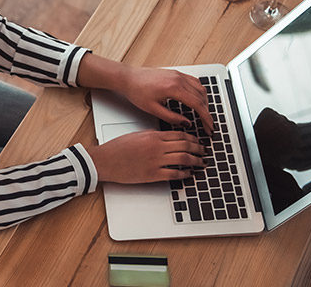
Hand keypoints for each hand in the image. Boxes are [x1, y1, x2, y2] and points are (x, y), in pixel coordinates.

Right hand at [86, 131, 205, 183]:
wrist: (105, 160)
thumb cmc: (117, 148)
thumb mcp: (137, 135)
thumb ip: (153, 135)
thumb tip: (167, 138)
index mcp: (153, 136)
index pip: (180, 135)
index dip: (192, 138)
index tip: (197, 141)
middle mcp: (157, 147)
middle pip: (185, 146)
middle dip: (198, 149)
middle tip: (204, 151)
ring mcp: (156, 161)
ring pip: (184, 159)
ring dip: (196, 161)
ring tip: (201, 163)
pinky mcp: (153, 175)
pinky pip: (174, 174)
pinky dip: (185, 174)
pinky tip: (189, 174)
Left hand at [121, 67, 213, 133]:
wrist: (128, 78)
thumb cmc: (137, 92)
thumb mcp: (153, 110)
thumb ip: (172, 118)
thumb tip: (186, 123)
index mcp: (174, 88)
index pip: (197, 104)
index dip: (206, 118)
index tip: (210, 127)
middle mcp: (178, 79)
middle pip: (202, 97)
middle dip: (207, 112)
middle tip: (208, 125)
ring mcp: (178, 74)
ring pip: (200, 88)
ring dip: (205, 102)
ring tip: (203, 114)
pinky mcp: (176, 73)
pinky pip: (194, 81)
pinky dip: (199, 92)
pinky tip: (197, 100)